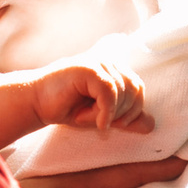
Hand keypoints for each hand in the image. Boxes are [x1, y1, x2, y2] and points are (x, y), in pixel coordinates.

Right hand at [32, 60, 152, 132]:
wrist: (36, 103)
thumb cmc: (67, 108)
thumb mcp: (102, 117)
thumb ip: (126, 120)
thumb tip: (151, 125)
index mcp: (115, 69)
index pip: (139, 89)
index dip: (130, 111)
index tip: (111, 123)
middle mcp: (109, 62)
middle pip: (135, 90)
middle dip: (120, 114)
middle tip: (97, 121)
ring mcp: (98, 62)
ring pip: (122, 92)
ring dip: (104, 114)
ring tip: (83, 117)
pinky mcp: (88, 68)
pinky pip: (109, 93)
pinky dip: (101, 112)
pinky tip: (85, 119)